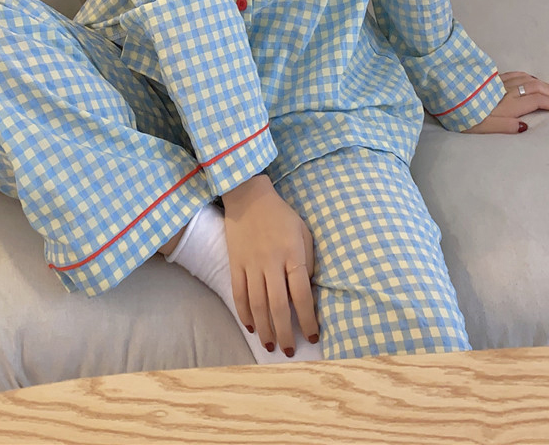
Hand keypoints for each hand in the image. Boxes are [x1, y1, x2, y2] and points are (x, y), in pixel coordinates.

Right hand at [221, 173, 318, 355]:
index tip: (313, 335)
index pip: (302, 295)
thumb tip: (307, 289)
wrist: (248, 197)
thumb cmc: (281, 215)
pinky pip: (238, 293)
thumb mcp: (304, 232)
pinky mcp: (235, 263)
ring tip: (270, 345)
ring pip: (257, 305)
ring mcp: (250, 264)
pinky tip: (251, 326)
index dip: (309, 319)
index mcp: (292, 255)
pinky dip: (244, 313)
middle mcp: (271, 263)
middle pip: (279, 306)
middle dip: (285, 333)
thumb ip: (308, 261)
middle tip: (290, 351)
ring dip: (265, 328)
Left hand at [463, 71, 548, 133]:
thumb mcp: (480, 127)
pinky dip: (529, 77)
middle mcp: (505, 90)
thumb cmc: (459, 113)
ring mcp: (497, 81)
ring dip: (544, 84)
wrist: (441, 91)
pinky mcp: (489, 77)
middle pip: (536, 87)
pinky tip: (531, 79)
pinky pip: (515, 74)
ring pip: (527, 78)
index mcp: (506, 103)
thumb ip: (504, 127)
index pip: (538, 100)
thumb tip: (525, 127)